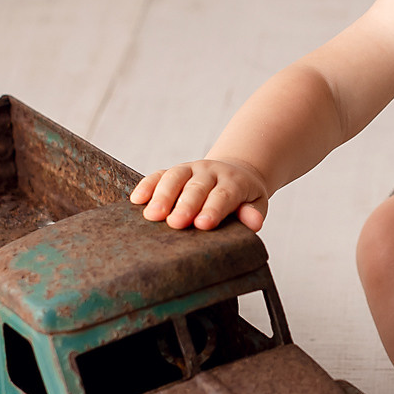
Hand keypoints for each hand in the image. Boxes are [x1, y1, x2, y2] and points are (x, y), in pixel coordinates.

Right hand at [130, 158, 270, 231]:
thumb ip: (253, 213)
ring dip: (162, 195)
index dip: (213, 209)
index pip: (223, 195)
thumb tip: (254, 222)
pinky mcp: (174, 171)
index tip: (203, 224)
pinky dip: (147, 185)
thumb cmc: (244, 198)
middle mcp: (210, 172)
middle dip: (185, 205)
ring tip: (151, 215)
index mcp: (233, 181)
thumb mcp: (256, 204)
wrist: (234, 172)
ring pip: (175, 177)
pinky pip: (158, 174)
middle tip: (175, 223)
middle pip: (197, 187)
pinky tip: (136, 200)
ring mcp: (190, 169)